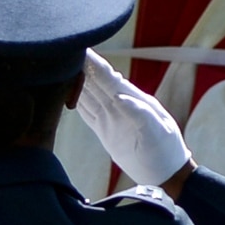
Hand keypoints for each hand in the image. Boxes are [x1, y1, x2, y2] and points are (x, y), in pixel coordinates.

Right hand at [74, 49, 192, 187]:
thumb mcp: (157, 133)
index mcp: (133, 100)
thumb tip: (119, 96)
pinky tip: (64, 92)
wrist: (166, 174)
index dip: (94, 64)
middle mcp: (120, 104)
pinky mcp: (105, 130)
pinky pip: (86, 112)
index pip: (109, 78)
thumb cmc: (166, 151)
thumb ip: (140, 113)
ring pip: (88, 94)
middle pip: (95, 81)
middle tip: (61, 51)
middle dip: (79, 66)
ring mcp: (111, 116)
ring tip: (58, 66)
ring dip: (74, 81)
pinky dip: (74, 101)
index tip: (80, 50)